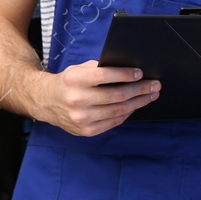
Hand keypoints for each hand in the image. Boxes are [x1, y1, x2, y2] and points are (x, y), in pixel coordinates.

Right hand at [35, 60, 159, 136]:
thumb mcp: (79, 70)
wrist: (46, 101)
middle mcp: (77, 100)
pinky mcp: (86, 130)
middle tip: (155, 85)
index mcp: (75, 80)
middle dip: (140, 89)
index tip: (140, 73)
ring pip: (118, 110)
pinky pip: (114, 121)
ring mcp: (81, 118)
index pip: (105, 76)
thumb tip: (131, 71)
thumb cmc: (69, 82)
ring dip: (138, 102)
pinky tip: (135, 106)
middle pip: (116, 95)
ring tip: (151, 95)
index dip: (125, 74)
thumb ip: (101, 69)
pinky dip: (127, 113)